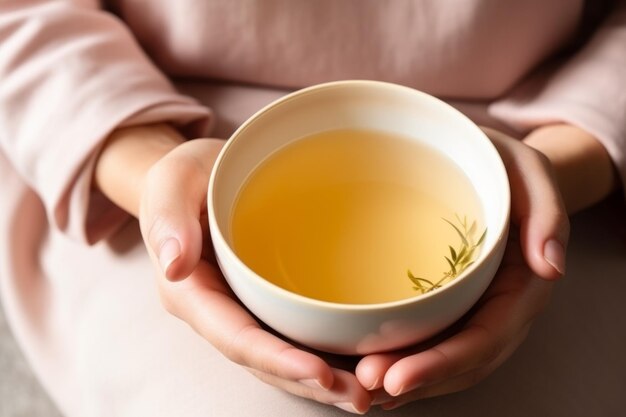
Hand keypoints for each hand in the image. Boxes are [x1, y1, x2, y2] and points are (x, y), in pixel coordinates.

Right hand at [96, 128, 371, 414]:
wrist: (205, 175)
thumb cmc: (190, 175)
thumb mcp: (173, 179)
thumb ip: (167, 217)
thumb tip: (173, 265)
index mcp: (192, 291)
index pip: (236, 337)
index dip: (276, 360)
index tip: (320, 372)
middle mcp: (219, 312)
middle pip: (265, 361)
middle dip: (310, 384)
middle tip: (362, 397)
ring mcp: (243, 311)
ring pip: (283, 357)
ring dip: (324, 380)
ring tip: (371, 392)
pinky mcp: (265, 302)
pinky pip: (294, 335)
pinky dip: (326, 354)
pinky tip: (361, 360)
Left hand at [355, 128, 569, 409]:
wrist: (495, 167)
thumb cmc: (509, 166)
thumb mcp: (530, 171)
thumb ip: (547, 211)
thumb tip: (551, 266)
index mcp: (520, 285)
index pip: (484, 338)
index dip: (442, 363)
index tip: (398, 377)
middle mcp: (498, 307)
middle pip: (460, 361)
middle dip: (415, 380)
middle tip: (365, 387)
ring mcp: (474, 309)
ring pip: (444, 360)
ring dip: (405, 380)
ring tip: (359, 388)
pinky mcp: (452, 303)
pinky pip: (432, 340)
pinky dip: (404, 359)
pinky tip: (369, 366)